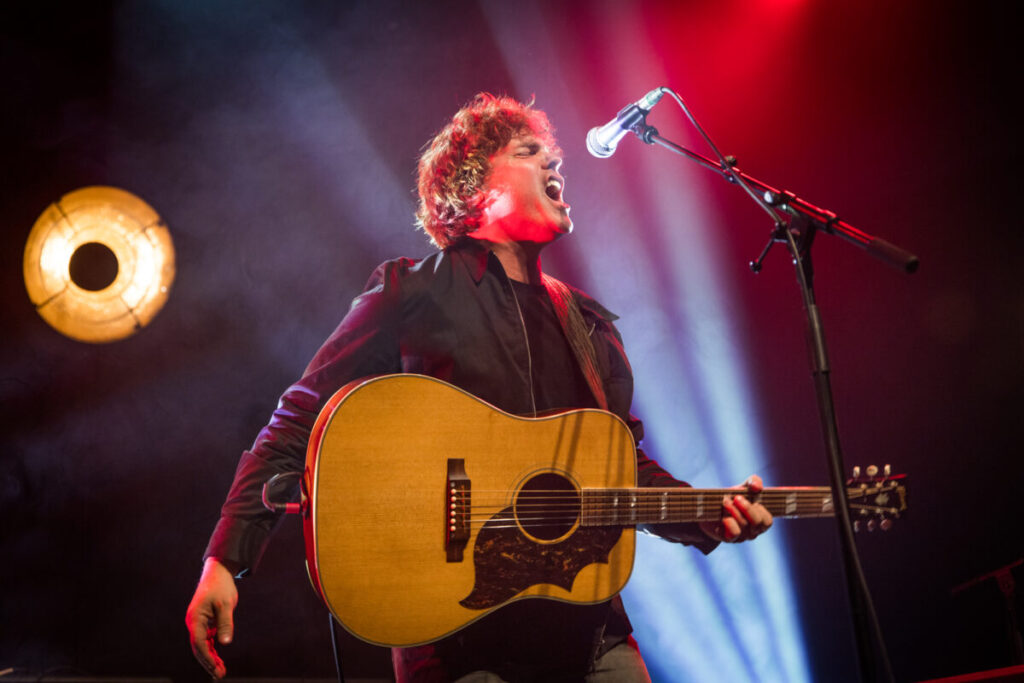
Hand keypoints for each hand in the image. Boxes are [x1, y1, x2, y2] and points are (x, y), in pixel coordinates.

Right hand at [185, 557, 238, 678]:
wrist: (218, 572)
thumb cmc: (221, 587)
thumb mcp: (226, 605)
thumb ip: (225, 624)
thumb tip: (225, 643)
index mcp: (195, 618)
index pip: (199, 643)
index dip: (207, 657)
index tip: (215, 669)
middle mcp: (194, 623)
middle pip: (199, 647)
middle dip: (208, 662)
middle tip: (219, 675)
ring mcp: (198, 623)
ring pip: (203, 645)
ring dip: (211, 658)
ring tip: (220, 672)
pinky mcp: (205, 622)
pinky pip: (207, 640)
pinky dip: (213, 650)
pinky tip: (219, 660)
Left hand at [699, 474, 773, 542]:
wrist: (710, 508)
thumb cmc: (732, 498)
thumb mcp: (743, 487)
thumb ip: (753, 482)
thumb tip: (757, 486)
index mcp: (760, 520)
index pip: (767, 521)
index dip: (760, 509)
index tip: (751, 498)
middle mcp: (753, 530)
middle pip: (757, 523)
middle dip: (747, 508)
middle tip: (736, 498)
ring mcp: (742, 536)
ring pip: (744, 526)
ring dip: (734, 511)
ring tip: (725, 501)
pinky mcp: (730, 538)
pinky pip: (734, 533)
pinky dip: (729, 523)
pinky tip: (723, 517)